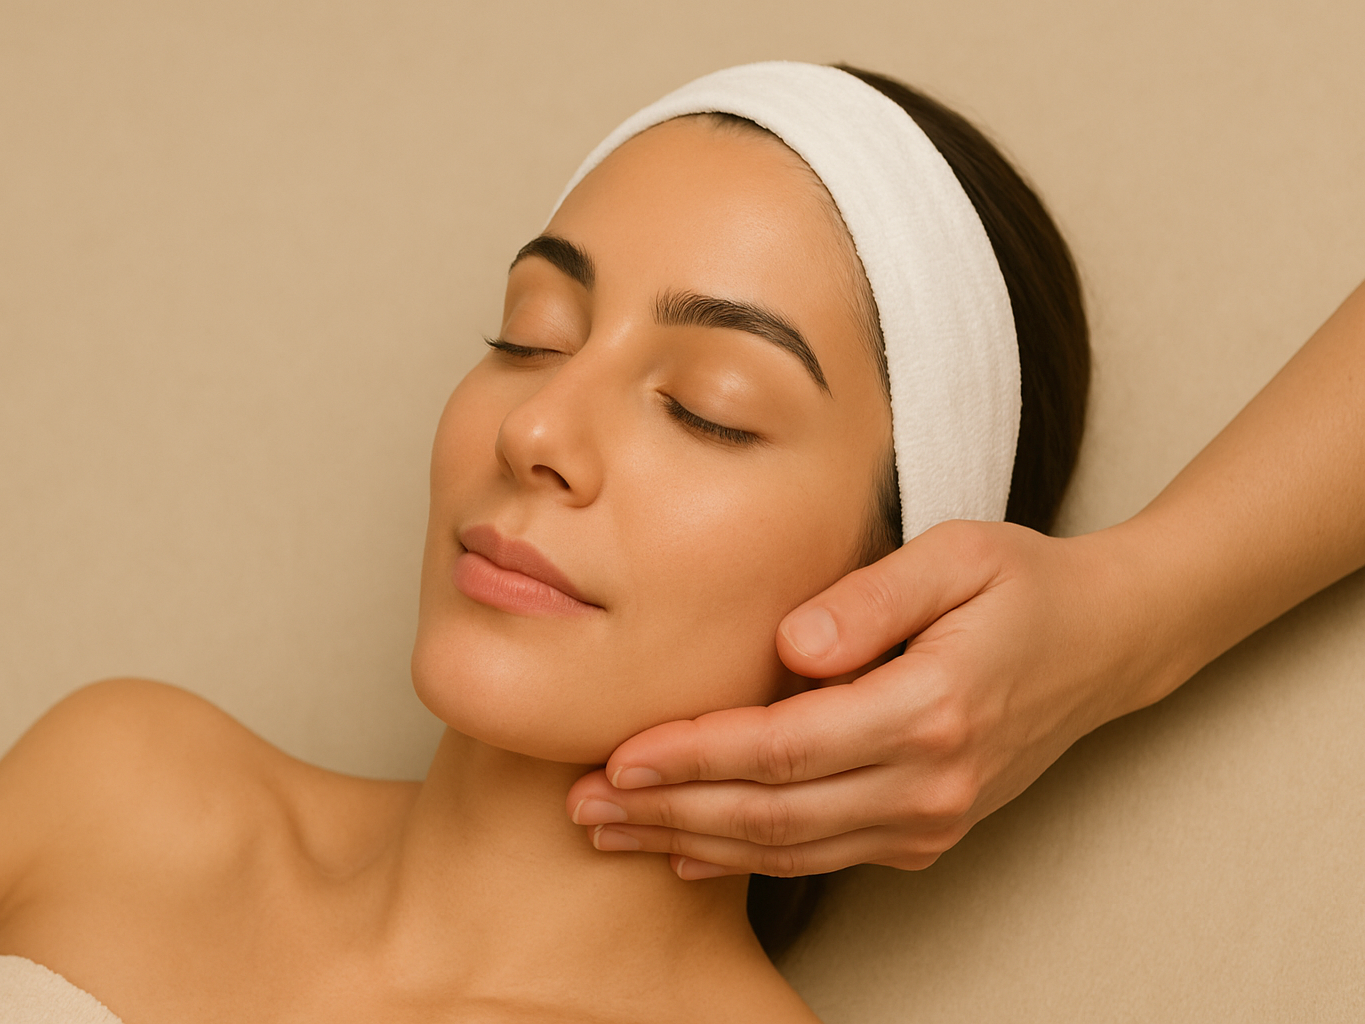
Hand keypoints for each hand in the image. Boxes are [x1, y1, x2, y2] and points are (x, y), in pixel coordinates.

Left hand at [566, 519, 1165, 878]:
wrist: (1105, 642)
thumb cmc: (1022, 585)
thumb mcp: (957, 555)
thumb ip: (872, 596)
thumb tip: (789, 645)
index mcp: (932, 710)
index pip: (784, 750)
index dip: (694, 758)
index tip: (619, 757)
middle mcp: (931, 783)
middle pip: (772, 815)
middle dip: (668, 813)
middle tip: (584, 805)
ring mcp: (931, 819)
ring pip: (789, 850)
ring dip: (692, 842)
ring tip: (611, 830)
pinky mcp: (927, 832)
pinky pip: (821, 858)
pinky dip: (747, 860)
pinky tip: (687, 852)